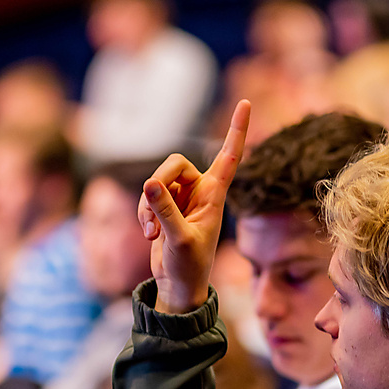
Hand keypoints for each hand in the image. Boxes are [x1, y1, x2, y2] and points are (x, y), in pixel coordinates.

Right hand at [139, 100, 250, 313]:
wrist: (178, 286)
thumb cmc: (189, 267)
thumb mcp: (179, 240)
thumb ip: (165, 211)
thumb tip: (149, 183)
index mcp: (215, 196)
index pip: (229, 156)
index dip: (237, 130)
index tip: (246, 103)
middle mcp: (200, 191)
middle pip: (174, 162)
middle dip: (158, 182)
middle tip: (150, 205)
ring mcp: (180, 197)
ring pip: (156, 180)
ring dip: (147, 204)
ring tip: (152, 232)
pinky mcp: (163, 206)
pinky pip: (146, 195)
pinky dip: (142, 212)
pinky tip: (149, 233)